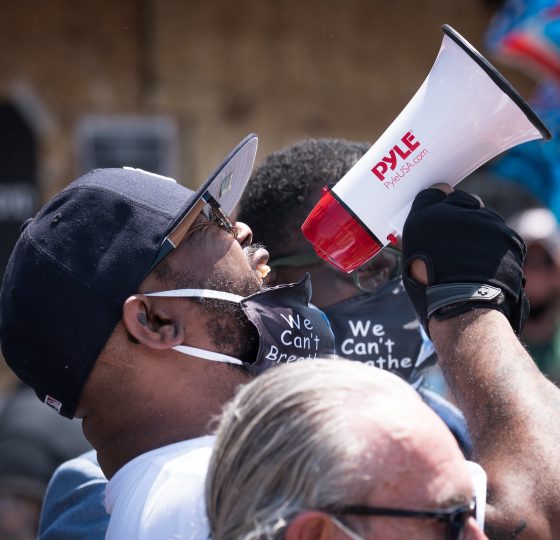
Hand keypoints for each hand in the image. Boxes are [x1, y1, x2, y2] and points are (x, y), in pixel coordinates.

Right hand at [402, 185, 528, 335]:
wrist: (463, 306)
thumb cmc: (430, 289)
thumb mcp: (411, 257)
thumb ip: (422, 232)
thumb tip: (430, 225)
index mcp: (425, 217)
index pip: (435, 192)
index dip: (438, 202)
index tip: (440, 213)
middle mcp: (454, 211)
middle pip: (461, 200)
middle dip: (460, 214)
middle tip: (457, 239)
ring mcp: (484, 220)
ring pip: (483, 216)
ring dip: (479, 228)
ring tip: (473, 256)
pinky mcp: (506, 233)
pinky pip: (500, 232)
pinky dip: (496, 243)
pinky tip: (486, 262)